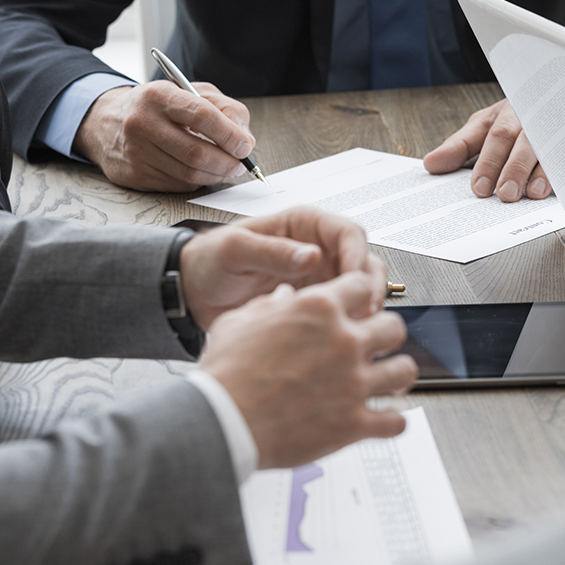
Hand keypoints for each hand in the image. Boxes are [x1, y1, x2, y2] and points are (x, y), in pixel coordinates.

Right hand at [73, 81, 254, 191]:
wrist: (108, 121)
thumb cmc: (159, 107)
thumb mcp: (192, 93)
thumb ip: (225, 110)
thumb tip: (245, 141)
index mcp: (159, 95)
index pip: (202, 116)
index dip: (230, 135)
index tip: (244, 146)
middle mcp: (142, 122)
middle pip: (196, 153)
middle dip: (227, 163)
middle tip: (239, 164)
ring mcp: (135, 151)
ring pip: (189, 174)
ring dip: (216, 175)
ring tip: (225, 168)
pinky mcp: (134, 175)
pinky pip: (178, 185)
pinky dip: (197, 181)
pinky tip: (201, 172)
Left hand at [179, 207, 385, 328]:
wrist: (194, 293)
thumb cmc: (209, 261)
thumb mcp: (234, 250)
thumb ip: (271, 251)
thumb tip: (311, 255)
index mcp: (302, 226)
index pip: (348, 233)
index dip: (357, 256)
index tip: (354, 281)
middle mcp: (317, 249)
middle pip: (364, 262)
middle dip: (370, 286)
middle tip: (363, 311)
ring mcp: (319, 278)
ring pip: (361, 290)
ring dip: (364, 308)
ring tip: (353, 328)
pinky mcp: (313, 305)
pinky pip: (342, 312)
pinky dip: (347, 324)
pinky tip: (337, 338)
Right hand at [199, 273, 416, 468]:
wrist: (222, 420)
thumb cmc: (226, 373)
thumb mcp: (239, 322)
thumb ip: (269, 306)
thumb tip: (284, 298)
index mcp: (318, 309)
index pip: (362, 286)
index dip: (361, 297)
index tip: (359, 307)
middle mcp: (343, 342)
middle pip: (394, 327)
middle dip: (386, 335)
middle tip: (378, 344)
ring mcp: (353, 383)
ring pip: (404, 370)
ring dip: (397, 375)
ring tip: (389, 381)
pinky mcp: (354, 423)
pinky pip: (395, 422)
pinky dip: (392, 422)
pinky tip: (384, 420)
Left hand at [424, 99, 552, 202]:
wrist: (554, 94)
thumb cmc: (513, 119)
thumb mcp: (482, 127)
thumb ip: (458, 146)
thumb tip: (430, 164)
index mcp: (508, 112)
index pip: (497, 135)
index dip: (488, 162)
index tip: (478, 187)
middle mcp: (534, 117)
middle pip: (524, 141)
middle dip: (514, 168)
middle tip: (504, 194)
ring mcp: (559, 127)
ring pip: (552, 148)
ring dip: (543, 172)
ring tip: (532, 193)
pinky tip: (562, 188)